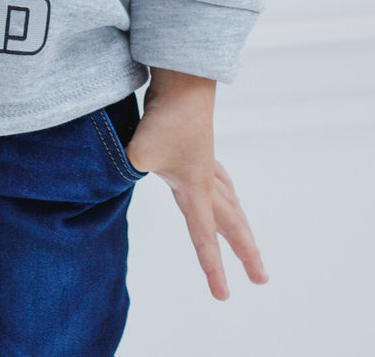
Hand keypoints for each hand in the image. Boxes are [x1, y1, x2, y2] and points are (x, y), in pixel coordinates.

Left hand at [125, 68, 267, 299]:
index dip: (213, 268)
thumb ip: (126, 171)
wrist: (183, 78)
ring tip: (243, 232)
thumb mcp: (141, 152)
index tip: (224, 296)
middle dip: (245, 251)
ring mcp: (203, 156)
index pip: (204, 236)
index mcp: (196, 189)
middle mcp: (205, 177)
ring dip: (238, 219)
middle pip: (231, 221)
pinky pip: (218, 174)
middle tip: (261, 278)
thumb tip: (113, 175)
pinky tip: (217, 182)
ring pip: (228, 195)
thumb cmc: (165, 117)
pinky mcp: (196, 140)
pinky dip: (224, 188)